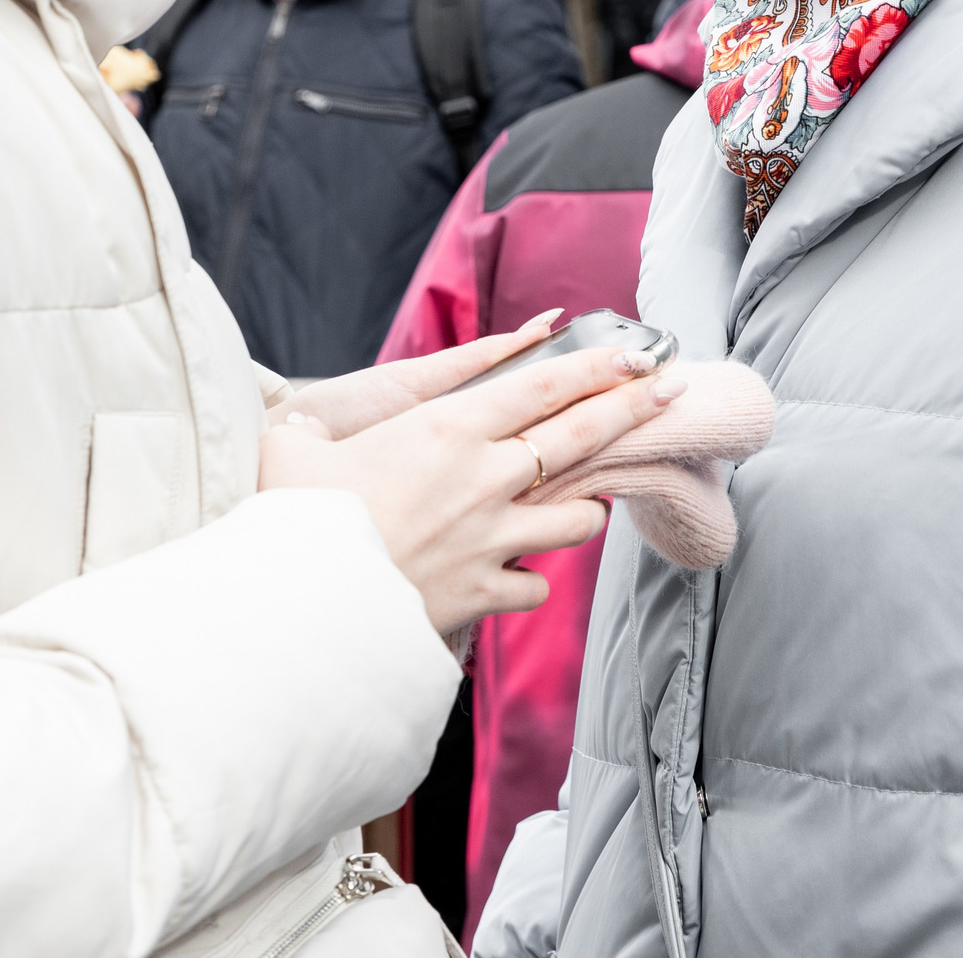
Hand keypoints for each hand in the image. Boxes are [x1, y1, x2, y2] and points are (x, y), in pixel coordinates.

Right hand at [259, 330, 680, 637]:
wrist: (298, 609)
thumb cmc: (292, 518)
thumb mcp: (295, 448)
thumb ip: (308, 428)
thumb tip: (291, 420)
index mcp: (447, 429)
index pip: (542, 385)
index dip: (597, 366)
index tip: (637, 354)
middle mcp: (484, 479)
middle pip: (580, 437)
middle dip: (634, 410)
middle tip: (672, 392)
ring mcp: (490, 539)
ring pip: (576, 519)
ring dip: (586, 509)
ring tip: (588, 502)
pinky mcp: (482, 594)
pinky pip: (533, 587)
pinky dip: (530, 581)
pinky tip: (520, 576)